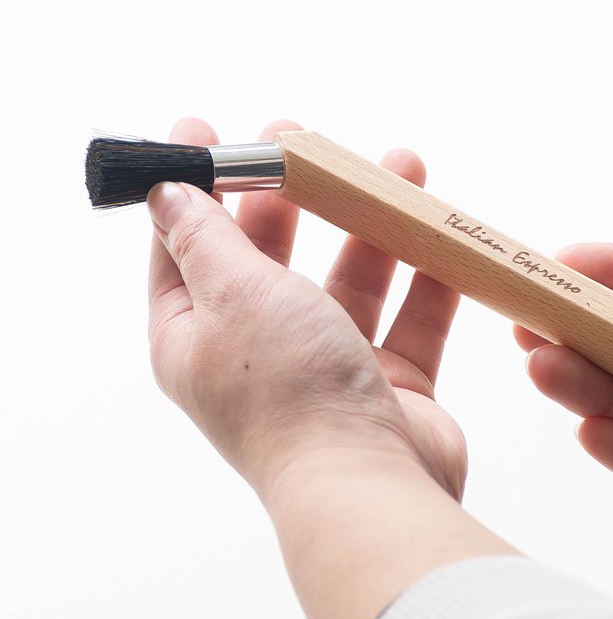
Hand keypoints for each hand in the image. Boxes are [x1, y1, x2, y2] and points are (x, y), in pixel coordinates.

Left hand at [147, 118, 464, 500]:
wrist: (371, 488)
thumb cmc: (289, 391)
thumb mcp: (233, 293)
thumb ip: (205, 236)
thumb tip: (166, 193)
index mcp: (199, 337)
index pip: (183, 247)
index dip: (192, 186)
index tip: (204, 130)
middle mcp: (259, 352)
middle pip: (270, 256)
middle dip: (288, 195)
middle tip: (301, 140)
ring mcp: (327, 367)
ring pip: (349, 281)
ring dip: (372, 225)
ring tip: (400, 167)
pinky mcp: (388, 383)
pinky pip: (409, 319)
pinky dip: (426, 280)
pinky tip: (441, 237)